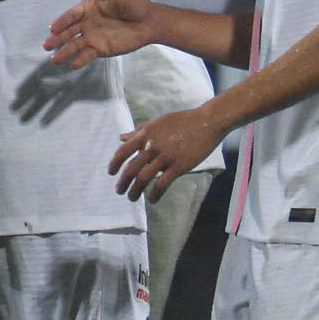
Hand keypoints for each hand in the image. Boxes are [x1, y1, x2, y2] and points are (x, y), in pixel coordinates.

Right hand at [45, 0, 158, 67]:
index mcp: (88, 8)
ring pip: (75, 45)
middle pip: (68, 32)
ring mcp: (92, 37)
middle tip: (46, 46)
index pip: (72, 15)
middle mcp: (87, 23)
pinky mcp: (100, 49)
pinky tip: (73, 65)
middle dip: (57, 39)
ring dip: (64, 52)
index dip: (62, 22)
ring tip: (55, 60)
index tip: (52, 29)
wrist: (149, 21)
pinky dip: (80, 60)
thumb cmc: (135, 3)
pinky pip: (87, 55)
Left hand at [111, 106, 225, 201]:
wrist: (207, 122)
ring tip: (133, 197)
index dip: (114, 164)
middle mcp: (152, 146)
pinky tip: (153, 199)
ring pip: (144, 178)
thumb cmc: (183, 120)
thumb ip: (139, 131)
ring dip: (135, 191)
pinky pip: (162, 184)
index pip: (123, 151)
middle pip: (131, 169)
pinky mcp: (179, 166)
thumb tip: (122, 138)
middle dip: (123, 183)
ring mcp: (165, 157)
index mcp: (146, 134)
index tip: (111, 173)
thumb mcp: (158, 122)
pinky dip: (155, 194)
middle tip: (120, 191)